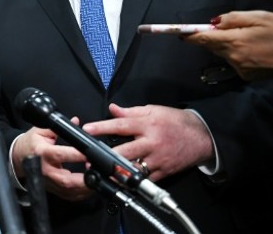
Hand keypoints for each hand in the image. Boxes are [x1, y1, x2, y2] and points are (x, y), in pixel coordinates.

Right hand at [11, 121, 89, 200]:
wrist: (18, 158)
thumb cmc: (30, 144)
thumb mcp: (40, 131)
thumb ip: (59, 127)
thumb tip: (76, 121)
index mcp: (43, 153)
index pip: (61, 154)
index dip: (77, 155)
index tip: (91, 153)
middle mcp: (46, 170)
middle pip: (67, 180)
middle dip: (85, 179)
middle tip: (99, 171)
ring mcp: (49, 182)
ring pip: (70, 191)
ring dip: (86, 187)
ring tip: (97, 178)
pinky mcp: (53, 190)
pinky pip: (70, 196)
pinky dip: (82, 192)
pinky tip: (89, 185)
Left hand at [82, 104, 213, 181]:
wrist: (202, 136)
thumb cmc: (176, 122)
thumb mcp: (154, 110)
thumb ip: (131, 111)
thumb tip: (112, 109)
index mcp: (148, 125)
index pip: (121, 125)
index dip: (103, 127)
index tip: (87, 130)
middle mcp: (152, 142)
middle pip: (125, 151)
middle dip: (106, 156)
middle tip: (89, 159)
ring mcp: (158, 159)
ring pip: (135, 168)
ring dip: (117, 172)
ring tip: (101, 173)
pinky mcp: (164, 172)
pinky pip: (146, 179)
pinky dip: (132, 181)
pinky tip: (120, 181)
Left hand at [184, 10, 272, 79]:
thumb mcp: (258, 17)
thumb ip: (233, 19)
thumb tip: (213, 23)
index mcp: (234, 41)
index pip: (203, 39)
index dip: (189, 35)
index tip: (179, 33)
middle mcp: (233, 57)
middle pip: (212, 47)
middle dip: (213, 38)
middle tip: (223, 29)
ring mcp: (240, 69)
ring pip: (224, 54)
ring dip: (227, 46)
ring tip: (248, 38)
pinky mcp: (247, 76)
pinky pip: (235, 62)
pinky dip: (238, 55)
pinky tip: (254, 50)